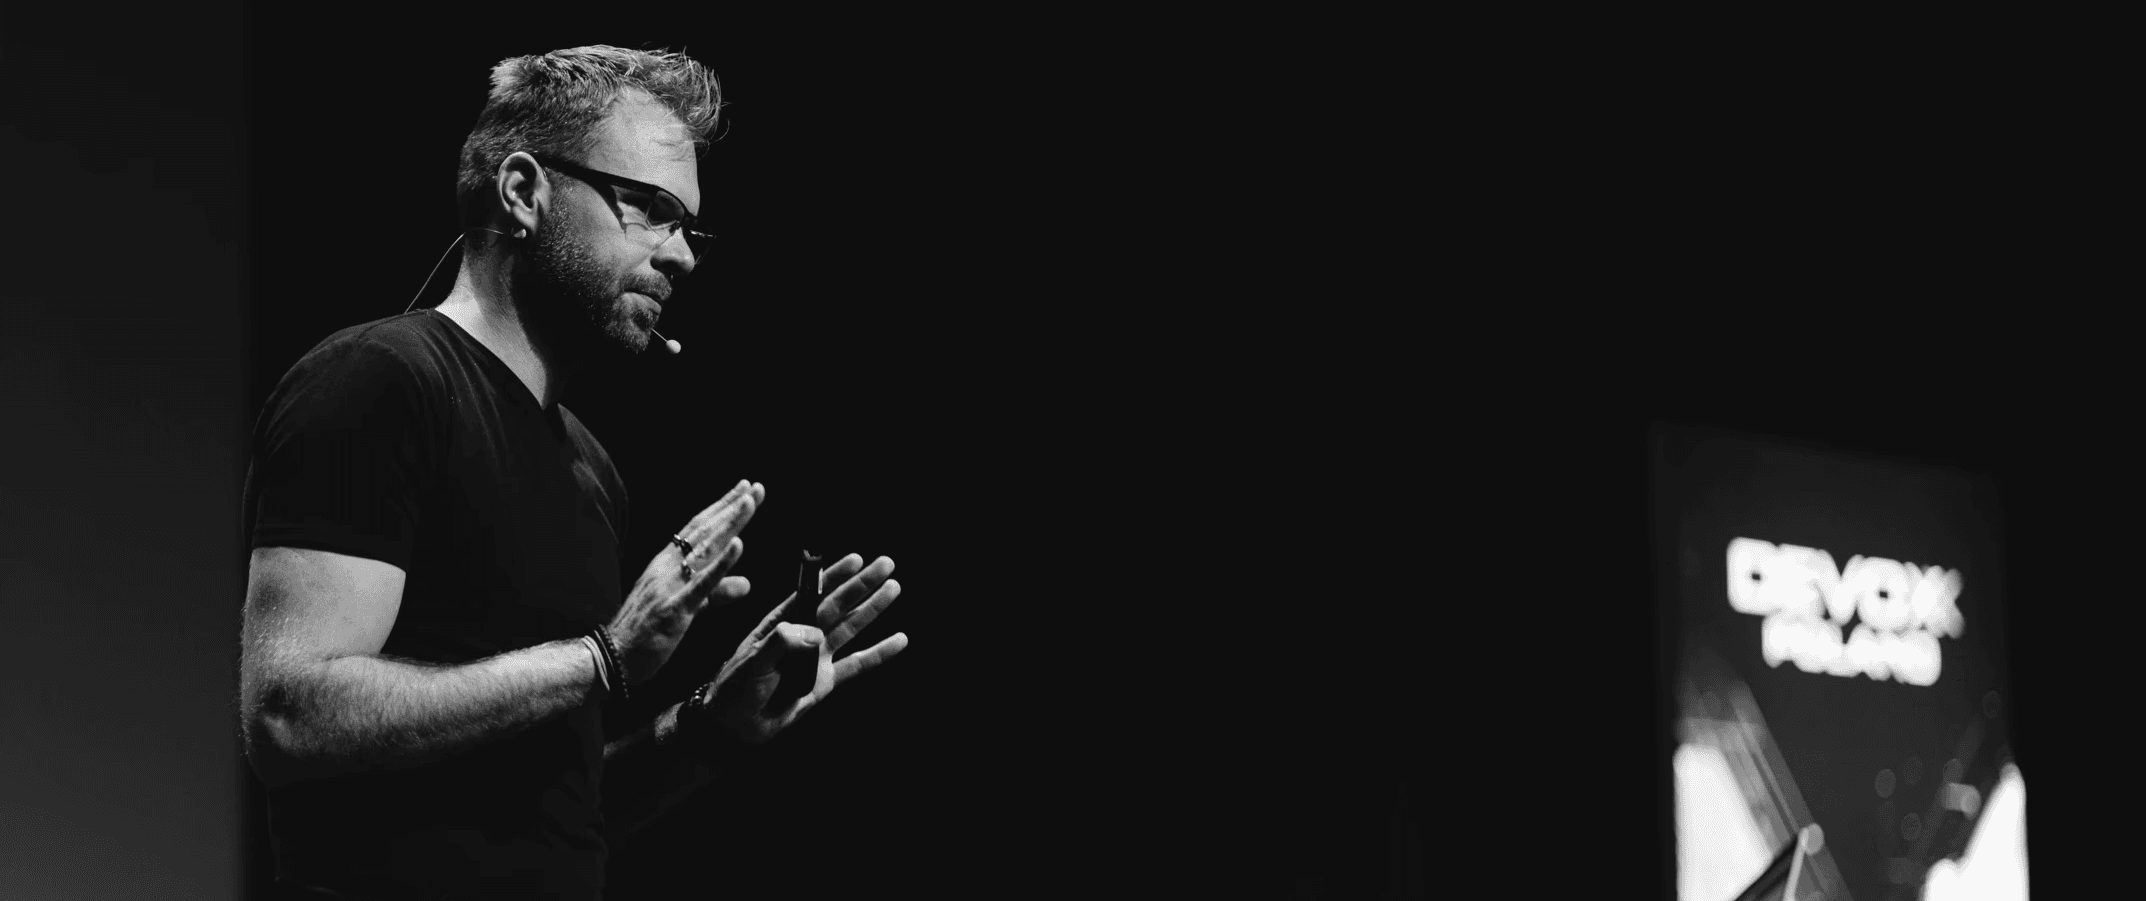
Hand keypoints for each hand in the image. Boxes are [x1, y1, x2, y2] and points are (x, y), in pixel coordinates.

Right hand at [608, 479, 762, 685]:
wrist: (612, 658)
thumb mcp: (688, 607)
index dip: (721, 508)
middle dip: (730, 508)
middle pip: (704, 531)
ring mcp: (670, 586)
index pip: (697, 529)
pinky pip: (701, 583)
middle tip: (754, 487)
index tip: (743, 490)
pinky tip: (738, 546)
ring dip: (729, 524)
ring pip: (704, 549)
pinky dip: (721, 563)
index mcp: (666, 564)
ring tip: (748, 502)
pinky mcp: (675, 608)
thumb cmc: (646, 633)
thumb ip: (717, 593)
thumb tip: (747, 584)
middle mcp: (666, 567)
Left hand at [700, 553, 908, 743]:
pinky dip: (879, 653)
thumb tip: (815, 633)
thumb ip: (781, 645)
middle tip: (886, 563)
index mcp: (782, 623)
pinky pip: (857, 665)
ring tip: (894, 587)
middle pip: (838, 604)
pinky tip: (899, 640)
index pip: (812, 593)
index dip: (833, 576)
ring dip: (873, 608)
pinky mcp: (826, 680)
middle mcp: (803, 635)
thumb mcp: (752, 664)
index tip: (855, 559)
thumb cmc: (736, 689)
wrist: (737, 725)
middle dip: (861, 584)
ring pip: (851, 627)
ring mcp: (816, 657)